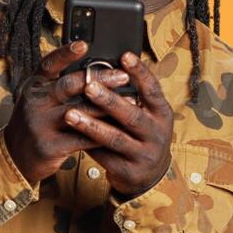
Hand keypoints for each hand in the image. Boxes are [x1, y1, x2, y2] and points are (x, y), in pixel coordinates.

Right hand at [3, 40, 130, 184]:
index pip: (48, 64)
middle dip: (99, 79)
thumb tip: (96, 68)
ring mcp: (41, 124)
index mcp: (34, 85)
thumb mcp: (40, 98)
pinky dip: (102, 133)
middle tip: (123, 76)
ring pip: (78, 112)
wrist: (16, 156)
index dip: (65, 54)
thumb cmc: (37, 121)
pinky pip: (80, 138)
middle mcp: (35, 102)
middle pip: (68, 86)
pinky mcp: (49, 146)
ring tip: (130, 102)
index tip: (83, 45)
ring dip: (107, 107)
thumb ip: (60, 84)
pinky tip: (119, 128)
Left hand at [66, 50, 174, 198]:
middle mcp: (157, 134)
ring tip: (70, 114)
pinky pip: (105, 156)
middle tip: (89, 86)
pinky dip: (87, 145)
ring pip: (115, 138)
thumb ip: (132, 97)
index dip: (140, 73)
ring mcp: (144, 155)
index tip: (124, 56)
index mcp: (162, 114)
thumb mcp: (146, 115)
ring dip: (91, 126)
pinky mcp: (129, 172)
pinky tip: (71, 136)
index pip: (153, 90)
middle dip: (109, 100)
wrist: (150, 176)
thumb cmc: (142, 136)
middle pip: (132, 115)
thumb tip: (105, 68)